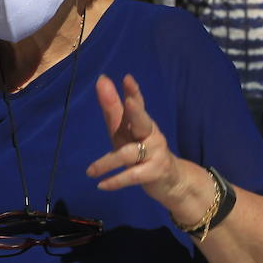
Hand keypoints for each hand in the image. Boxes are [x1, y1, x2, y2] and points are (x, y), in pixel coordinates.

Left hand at [87, 75, 185, 206]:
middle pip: (143, 122)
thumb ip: (113, 109)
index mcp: (142, 122)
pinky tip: (101, 185)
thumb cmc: (141, 151)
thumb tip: (101, 80)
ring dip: (108, 163)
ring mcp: (155, 153)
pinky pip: (132, 176)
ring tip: (90, 171)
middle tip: (130, 102)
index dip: (134, 91)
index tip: (127, 78)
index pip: (138, 104)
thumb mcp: (125, 132)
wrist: (171, 181)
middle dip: (137, 112)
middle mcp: (151, 134)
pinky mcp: (155, 172)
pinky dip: (115, 181)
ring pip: (129, 154)